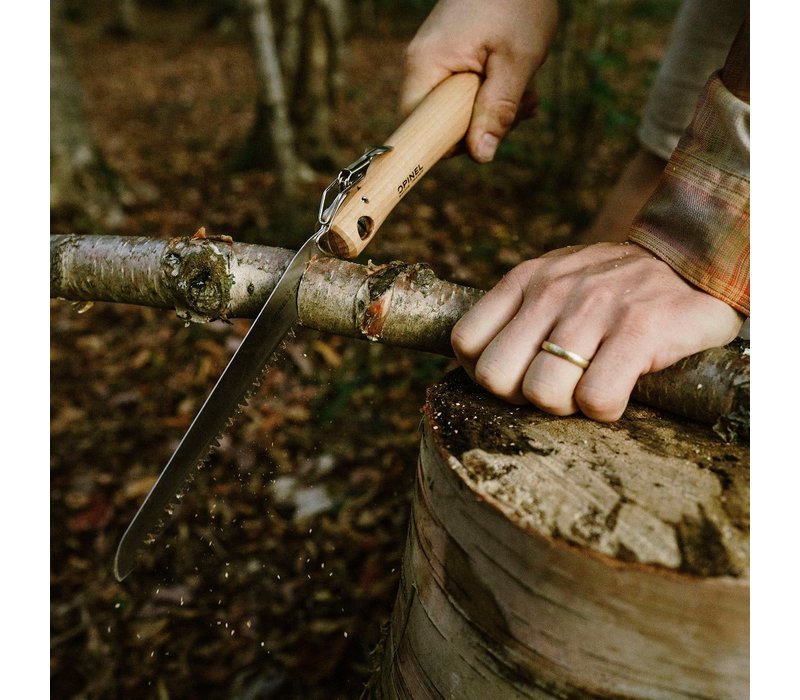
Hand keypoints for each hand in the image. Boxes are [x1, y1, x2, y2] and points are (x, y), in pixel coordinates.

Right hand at [401, 0, 557, 162]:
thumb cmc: (516, 2)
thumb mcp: (516, 61)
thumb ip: (498, 110)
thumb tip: (482, 156)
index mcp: (426, 65)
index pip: (417, 128)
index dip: (447, 144)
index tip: (482, 140)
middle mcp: (423, 65)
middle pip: (442, 123)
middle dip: (483, 126)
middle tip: (520, 109)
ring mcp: (437, 62)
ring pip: (459, 110)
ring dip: (496, 111)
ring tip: (527, 92)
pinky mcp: (453, 59)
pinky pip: (467, 93)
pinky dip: (494, 94)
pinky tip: (519, 83)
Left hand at [451, 243, 743, 420]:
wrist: (695, 261)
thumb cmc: (616, 287)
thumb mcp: (556, 281)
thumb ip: (518, 312)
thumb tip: (478, 364)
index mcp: (525, 280)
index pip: (465, 342)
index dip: (483, 372)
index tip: (516, 375)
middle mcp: (552, 290)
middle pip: (494, 377)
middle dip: (520, 396)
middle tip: (555, 386)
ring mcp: (593, 307)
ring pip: (542, 393)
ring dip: (566, 406)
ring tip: (590, 385)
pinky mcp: (637, 329)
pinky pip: (596, 399)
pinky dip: (605, 409)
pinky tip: (620, 388)